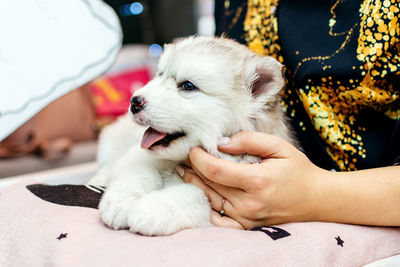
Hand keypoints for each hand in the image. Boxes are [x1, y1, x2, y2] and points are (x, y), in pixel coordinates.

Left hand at [176, 131, 325, 228]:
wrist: (317, 200)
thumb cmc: (298, 171)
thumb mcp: (279, 147)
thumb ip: (249, 141)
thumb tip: (221, 143)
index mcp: (257, 181)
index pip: (215, 170)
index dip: (198, 158)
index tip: (193, 148)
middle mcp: (249, 203)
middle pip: (209, 184)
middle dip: (194, 168)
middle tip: (186, 157)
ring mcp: (246, 218)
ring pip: (210, 199)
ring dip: (195, 184)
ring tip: (186, 170)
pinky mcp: (246, 226)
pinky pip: (218, 219)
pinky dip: (207, 206)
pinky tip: (202, 193)